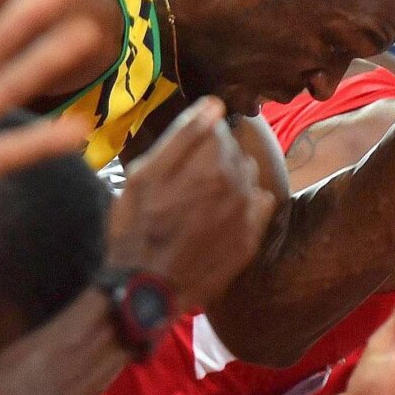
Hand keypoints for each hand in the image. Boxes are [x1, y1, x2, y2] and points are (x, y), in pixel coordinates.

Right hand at [104, 99, 280, 309]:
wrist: (146, 289)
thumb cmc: (135, 229)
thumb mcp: (144, 175)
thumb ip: (183, 137)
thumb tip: (215, 105)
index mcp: (211, 163)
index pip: (218, 127)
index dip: (197, 138)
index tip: (179, 157)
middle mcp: (239, 184)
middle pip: (235, 153)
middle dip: (215, 159)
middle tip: (185, 182)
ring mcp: (247, 214)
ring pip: (248, 177)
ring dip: (231, 180)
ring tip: (202, 201)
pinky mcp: (250, 240)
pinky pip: (259, 206)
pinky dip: (245, 205)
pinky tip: (222, 217)